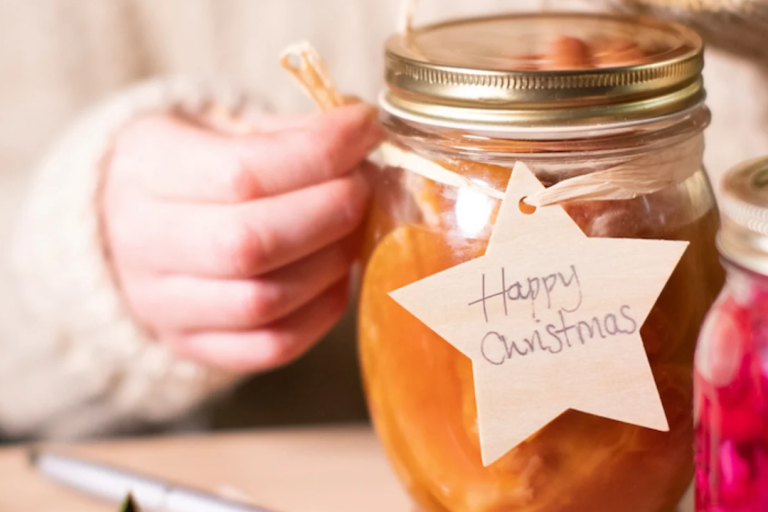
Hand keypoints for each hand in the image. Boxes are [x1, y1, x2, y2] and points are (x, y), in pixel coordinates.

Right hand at [102, 103, 382, 371]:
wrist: (126, 227)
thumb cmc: (191, 170)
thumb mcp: (221, 129)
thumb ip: (287, 133)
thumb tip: (361, 136)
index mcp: (145, 169)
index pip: (243, 172)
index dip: (320, 153)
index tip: (365, 130)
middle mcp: (142, 243)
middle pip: (251, 243)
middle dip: (331, 211)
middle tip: (363, 186)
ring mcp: (163, 305)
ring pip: (263, 301)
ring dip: (332, 262)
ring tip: (353, 229)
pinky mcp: (193, 345)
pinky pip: (271, 345)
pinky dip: (321, 313)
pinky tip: (336, 277)